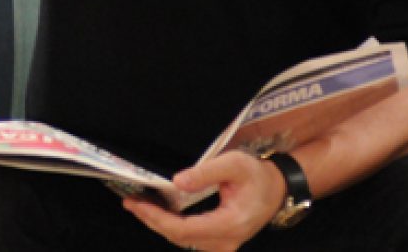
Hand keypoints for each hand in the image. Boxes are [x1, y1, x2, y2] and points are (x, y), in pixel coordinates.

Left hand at [123, 151, 286, 251]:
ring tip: (139, 206)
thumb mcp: (234, 164)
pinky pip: (190, 239)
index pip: (184, 230)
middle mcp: (226, 241)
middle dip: (152, 220)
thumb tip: (176, 182)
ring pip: (183, 241)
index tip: (138, 204)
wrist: (277, 189)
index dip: (157, 218)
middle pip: (180, 238)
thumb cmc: (257, 175)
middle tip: (130, 203)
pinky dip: (171, 227)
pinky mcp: (220, 241)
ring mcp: (223, 245)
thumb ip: (205, 173)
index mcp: (230, 224)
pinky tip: (158, 213)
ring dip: (159, 224)